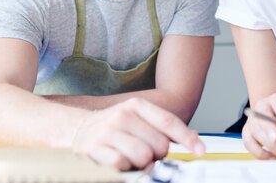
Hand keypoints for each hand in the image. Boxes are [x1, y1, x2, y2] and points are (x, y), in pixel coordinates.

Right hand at [70, 98, 204, 169]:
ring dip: (141, 164)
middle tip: (144, 153)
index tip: (200, 151)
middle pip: (160, 145)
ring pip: (144, 158)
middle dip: (157, 155)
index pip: (169, 122)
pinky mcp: (96, 149)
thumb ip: (163, 128)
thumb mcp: (138, 119)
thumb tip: (193, 140)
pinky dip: (125, 169)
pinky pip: (124, 166)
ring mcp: (108, 132)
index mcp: (136, 106)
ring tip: (130, 157)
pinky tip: (118, 161)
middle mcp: (123, 116)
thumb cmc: (113, 128)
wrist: (76, 129)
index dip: (187, 138)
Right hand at [242, 93, 275, 159]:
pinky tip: (273, 158)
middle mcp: (260, 109)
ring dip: (270, 147)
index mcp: (275, 100)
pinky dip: (261, 153)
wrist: (275, 117)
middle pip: (263, 120)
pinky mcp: (247, 134)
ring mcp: (251, 121)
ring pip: (256, 133)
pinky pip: (250, 144)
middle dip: (273, 135)